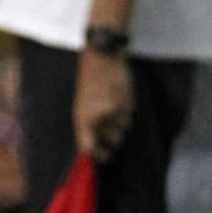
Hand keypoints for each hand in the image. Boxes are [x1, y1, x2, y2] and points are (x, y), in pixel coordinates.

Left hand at [74, 47, 133, 161]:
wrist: (101, 54)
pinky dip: (126, 110)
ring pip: (122, 129)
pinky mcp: (127, 104)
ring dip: (119, 122)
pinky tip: (120, 96)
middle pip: (111, 142)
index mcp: (82, 116)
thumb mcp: (82, 101)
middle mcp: (98, 117)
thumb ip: (88, 122)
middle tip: (110, 128)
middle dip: (112, 139)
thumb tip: (93, 145)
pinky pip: (129, 115)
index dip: (96, 155)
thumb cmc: (90, 78)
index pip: (87, 146)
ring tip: (112, 104)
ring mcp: (114, 111)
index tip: (103, 158)